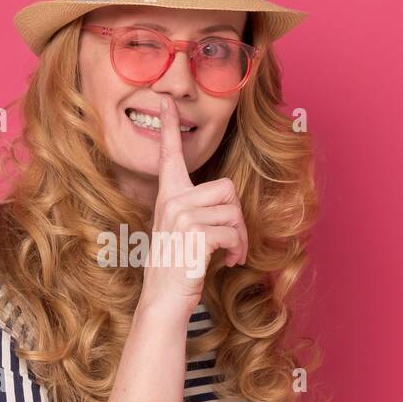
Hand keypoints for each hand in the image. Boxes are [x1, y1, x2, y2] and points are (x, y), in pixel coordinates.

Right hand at [136, 96, 248, 322]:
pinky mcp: (194, 233)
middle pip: (226, 189)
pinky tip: (226, 263)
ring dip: (239, 238)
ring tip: (229, 254)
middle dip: (237, 217)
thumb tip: (228, 204)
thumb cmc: (177, 267)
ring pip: (233, 212)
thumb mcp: (183, 232)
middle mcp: (172, 201)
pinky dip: (236, 250)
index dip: (169, 127)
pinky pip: (231, 232)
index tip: (166, 101)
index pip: (169, 155)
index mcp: (168, 196)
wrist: (163, 299)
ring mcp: (181, 215)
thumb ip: (197, 210)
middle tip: (232, 241)